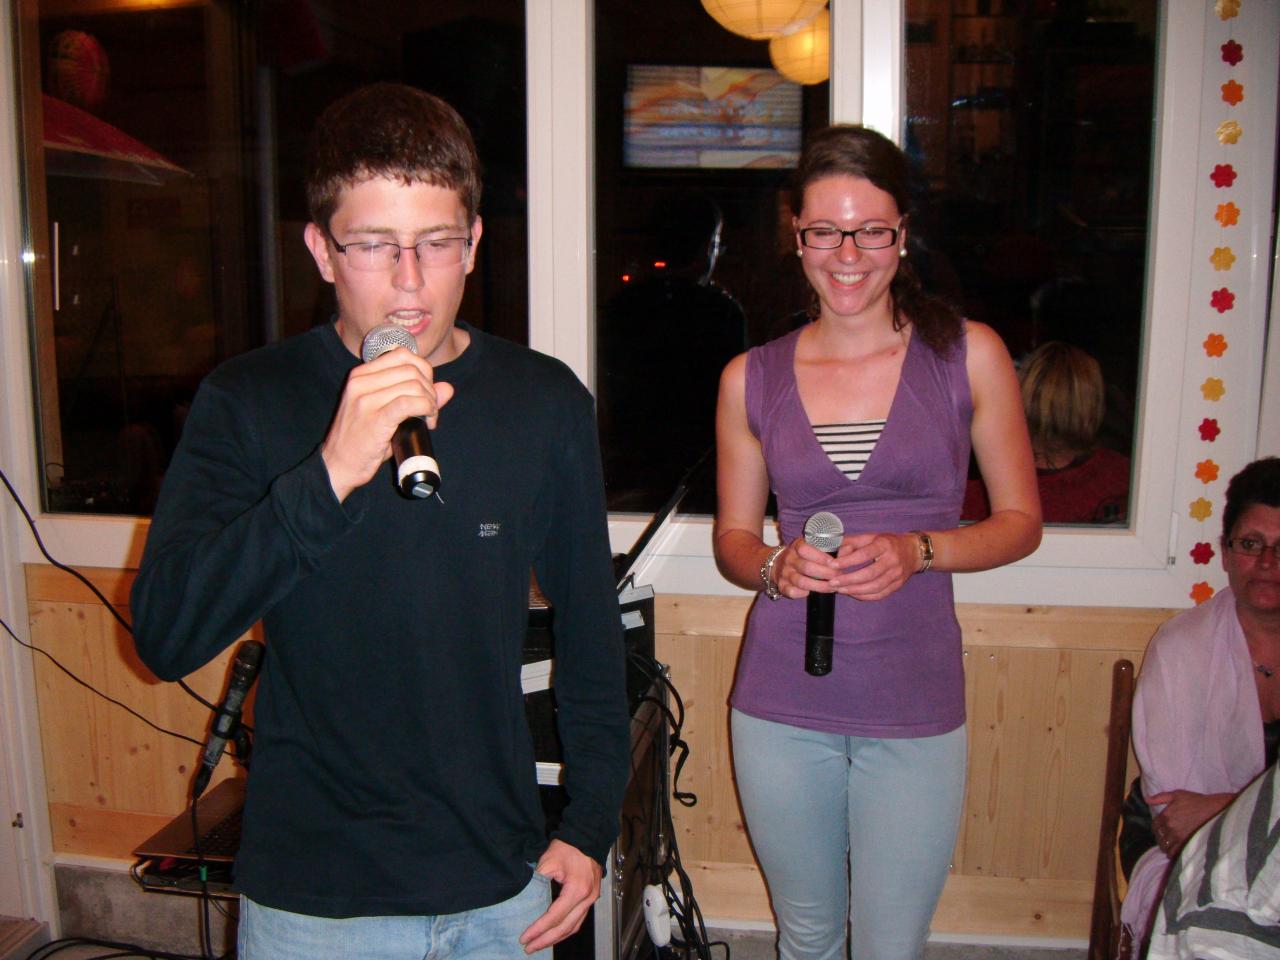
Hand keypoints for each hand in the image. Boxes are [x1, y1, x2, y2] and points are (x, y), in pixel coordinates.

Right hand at [320, 347, 453, 500]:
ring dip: (430, 402)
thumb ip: (415, 395)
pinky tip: (428, 420)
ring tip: (428, 419)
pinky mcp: (375, 419)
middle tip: (430, 411)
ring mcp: (366, 400)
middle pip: (412, 370)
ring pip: (414, 385)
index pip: (403, 355)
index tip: (426, 393)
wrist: (337, 466)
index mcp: (361, 374)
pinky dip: (426, 409)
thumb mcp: (385, 411)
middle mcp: (361, 382)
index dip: (424, 372)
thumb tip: (447, 387)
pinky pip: (410, 403)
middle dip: (430, 389)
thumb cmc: (362, 440)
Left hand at [519, 840, 602, 952]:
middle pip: (565, 927)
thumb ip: (537, 882)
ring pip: (573, 927)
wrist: (586, 838)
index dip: (538, 929)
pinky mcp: (590, 898)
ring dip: (555, 938)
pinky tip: (553, 934)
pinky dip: (565, 929)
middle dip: (545, 940)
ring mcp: (591, 899)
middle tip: (528, 948)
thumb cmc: (568, 848)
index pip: (554, 916)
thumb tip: (525, 900)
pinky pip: (578, 920)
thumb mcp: (548, 862)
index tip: (524, 937)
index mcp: (577, 890)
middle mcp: (587, 898)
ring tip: (539, 945)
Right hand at [769, 538, 839, 599]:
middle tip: (839, 577)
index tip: (834, 563)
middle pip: (806, 567)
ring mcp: (784, 573)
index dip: (820, 557)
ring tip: (832, 587)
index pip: (805, 549)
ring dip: (819, 586)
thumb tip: (850, 549)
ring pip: (801, 581)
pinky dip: (802, 594)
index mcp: (796, 546)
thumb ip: (831, 549)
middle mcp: (789, 559)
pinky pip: (791, 592)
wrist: (777, 564)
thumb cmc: (803, 556)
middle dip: (825, 574)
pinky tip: (812, 593)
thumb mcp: (814, 548)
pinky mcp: (781, 586)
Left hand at [829, 532, 917, 600]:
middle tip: (833, 582)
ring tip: (840, 589)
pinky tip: (853, 594)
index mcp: (884, 545)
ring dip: (855, 590)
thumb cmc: (888, 543)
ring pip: (874, 587)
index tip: (833, 565)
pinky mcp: (898, 585)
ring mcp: (896, 574)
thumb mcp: (872, 537)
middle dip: (849, 579)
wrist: (913, 552)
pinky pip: (880, 594)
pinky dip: (865, 596)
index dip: (848, 560)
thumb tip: (836, 551)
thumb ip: (853, 542)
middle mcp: (892, 560)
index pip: (864, 554)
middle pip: (869, 574)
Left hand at [1146, 788, 1235, 856]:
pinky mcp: (1187, 843)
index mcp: (1165, 815)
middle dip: (1160, 839)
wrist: (1214, 810)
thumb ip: (1160, 797)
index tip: (1159, 831)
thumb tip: (1147, 800)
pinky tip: (1174, 853)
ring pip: (1165, 846)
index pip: (1155, 826)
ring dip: (1165, 847)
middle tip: (1164, 841)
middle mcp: (1170, 827)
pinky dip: (1172, 854)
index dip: (1156, 829)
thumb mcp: (1177, 795)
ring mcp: (1178, 836)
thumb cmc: (1196, 801)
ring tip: (1168, 847)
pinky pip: (1174, 852)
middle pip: (1159, 837)